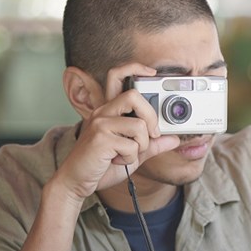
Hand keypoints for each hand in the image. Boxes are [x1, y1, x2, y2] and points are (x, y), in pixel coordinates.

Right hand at [52, 64, 179, 201]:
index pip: (117, 77)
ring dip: (141, 146)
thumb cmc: (101, 166)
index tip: (152, 73)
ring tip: (127, 154)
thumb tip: (174, 139)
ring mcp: (100, 124)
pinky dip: (130, 159)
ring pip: (138, 126)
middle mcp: (103, 112)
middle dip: (151, 117)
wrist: (76, 182)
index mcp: (109, 111)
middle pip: (134, 96)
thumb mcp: (132, 154)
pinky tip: (116, 161)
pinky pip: (131, 146)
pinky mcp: (100, 138)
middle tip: (153, 134)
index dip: (134, 69)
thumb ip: (152, 145)